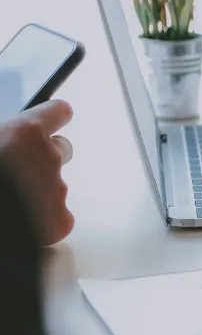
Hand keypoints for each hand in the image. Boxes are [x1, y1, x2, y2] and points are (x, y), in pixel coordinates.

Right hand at [0, 101, 74, 244]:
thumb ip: (5, 139)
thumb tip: (10, 141)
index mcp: (24, 134)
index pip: (58, 112)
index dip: (54, 115)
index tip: (56, 115)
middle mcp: (48, 158)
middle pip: (62, 150)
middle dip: (45, 156)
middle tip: (21, 168)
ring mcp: (58, 191)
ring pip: (55, 185)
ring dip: (38, 190)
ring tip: (11, 199)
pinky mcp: (60, 222)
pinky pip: (57, 215)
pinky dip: (43, 218)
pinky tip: (20, 220)